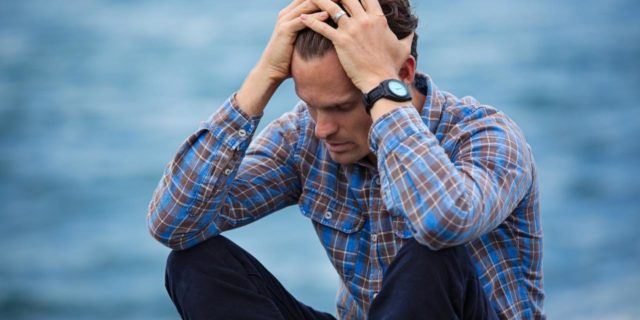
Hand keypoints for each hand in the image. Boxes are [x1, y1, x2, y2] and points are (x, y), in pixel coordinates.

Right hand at [236, 0, 328, 114]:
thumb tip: (329, 29)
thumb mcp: (301, 40)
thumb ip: (311, 30)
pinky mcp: (284, 30)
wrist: (272, 70)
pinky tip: (328, 15)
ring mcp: (284, 20)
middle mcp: (287, 13)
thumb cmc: (289, 58)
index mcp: (291, 13)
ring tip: (339, 1)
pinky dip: (315, 17)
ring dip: (324, 2)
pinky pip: (302, 20)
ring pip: (306, 5)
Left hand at [300, 0, 413, 92]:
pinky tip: (301, 17)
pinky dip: (311, 21)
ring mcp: (352, 30)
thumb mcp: (403, 48)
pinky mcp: (341, 41)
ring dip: (319, 0)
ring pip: (332, 7)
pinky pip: (322, 27)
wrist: (381, 81)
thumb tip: (413, 30)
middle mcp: (364, 20)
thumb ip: (407, 35)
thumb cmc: (391, 66)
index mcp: (378, 18)